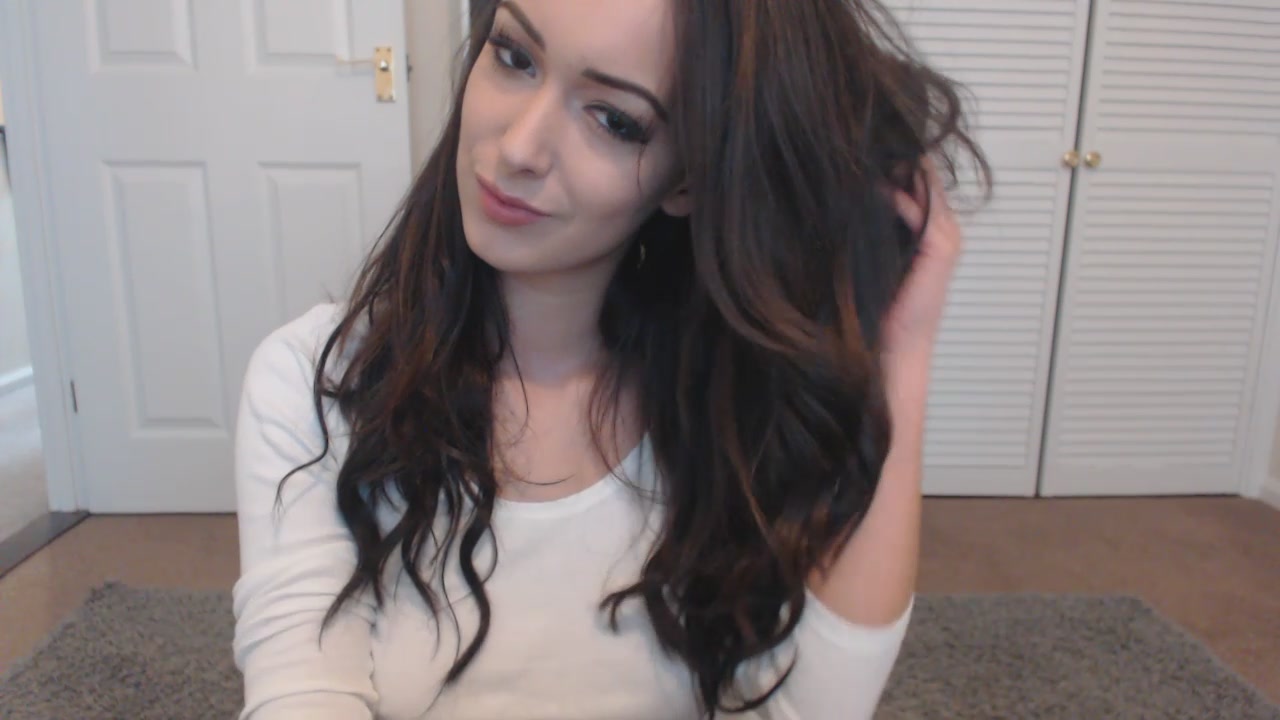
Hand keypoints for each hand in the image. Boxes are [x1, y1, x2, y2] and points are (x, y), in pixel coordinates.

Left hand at [879, 156, 962, 415]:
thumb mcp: (865, 253)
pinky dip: (898, 195)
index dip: (887, 156)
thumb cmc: (875, 305)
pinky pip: (922, 207)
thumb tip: (837, 186)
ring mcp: (945, 234)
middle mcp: (939, 225)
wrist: (890, 346)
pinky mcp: (942, 246)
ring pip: (924, 182)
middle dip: (890, 155)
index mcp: (924, 225)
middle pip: (921, 171)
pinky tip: (872, 187)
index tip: (856, 142)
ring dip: (895, 168)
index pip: (913, 173)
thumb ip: (864, 221)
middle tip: (858, 138)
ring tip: (862, 153)